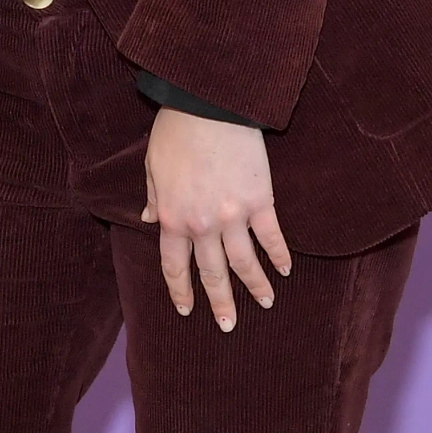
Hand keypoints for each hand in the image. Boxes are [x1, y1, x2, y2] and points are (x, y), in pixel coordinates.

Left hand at [142, 108, 290, 331]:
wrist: (208, 106)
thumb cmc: (175, 132)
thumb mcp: (153, 167)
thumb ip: (153, 198)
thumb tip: (147, 220)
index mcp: (171, 218)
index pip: (174, 265)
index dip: (180, 290)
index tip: (186, 310)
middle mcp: (202, 225)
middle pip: (211, 273)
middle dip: (220, 302)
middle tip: (228, 326)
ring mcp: (233, 216)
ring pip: (244, 263)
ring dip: (255, 287)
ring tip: (266, 304)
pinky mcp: (260, 201)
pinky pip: (271, 236)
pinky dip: (279, 255)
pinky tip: (285, 270)